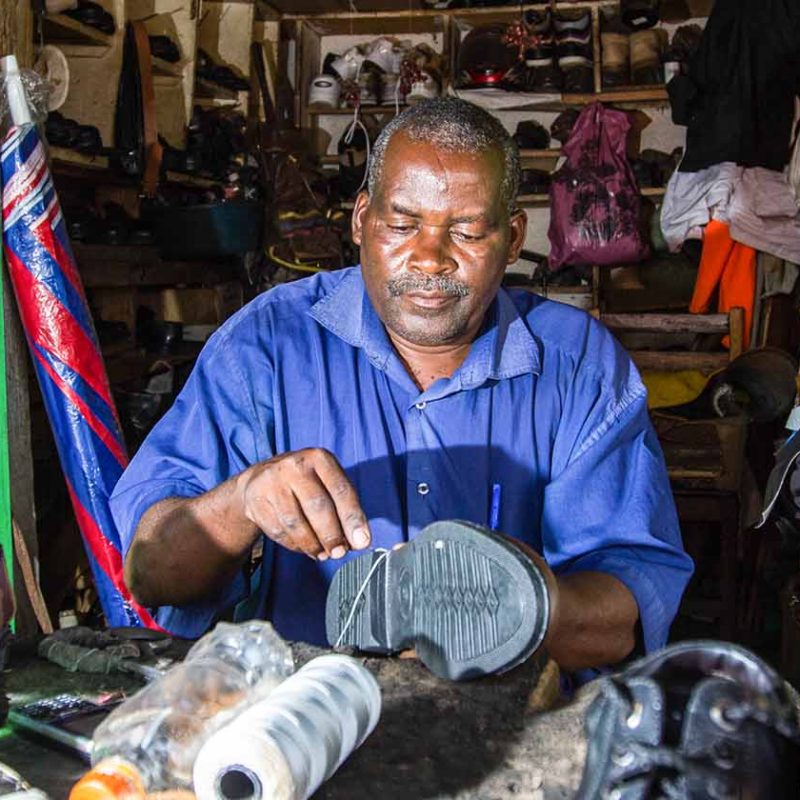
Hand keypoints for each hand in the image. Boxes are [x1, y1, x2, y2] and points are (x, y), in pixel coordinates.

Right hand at [237, 448, 370, 560]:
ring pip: (296, 522)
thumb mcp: (326, 484)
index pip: (341, 490)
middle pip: (318, 506)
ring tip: (324, 554)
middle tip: (340, 553)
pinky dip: (295, 545)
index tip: (362, 542)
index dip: (353, 518)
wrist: (260, 479)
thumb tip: (357, 542)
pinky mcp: (256, 500)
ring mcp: (272, 482)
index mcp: (320, 458)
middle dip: (332, 535)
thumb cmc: (305, 484)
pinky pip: (279, 530)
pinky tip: (304, 547)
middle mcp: (295, 465)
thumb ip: (344, 509)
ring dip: (313, 544)